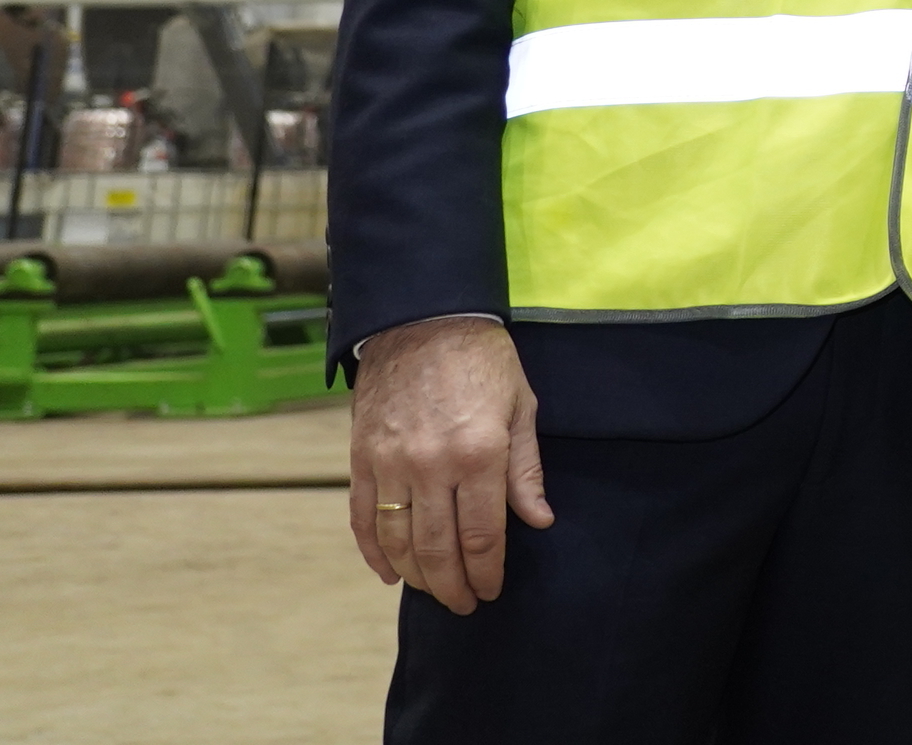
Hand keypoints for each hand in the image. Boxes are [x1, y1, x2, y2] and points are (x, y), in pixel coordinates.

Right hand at [349, 317, 551, 613]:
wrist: (421, 320)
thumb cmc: (482, 360)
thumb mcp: (522, 406)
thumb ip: (526, 469)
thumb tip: (538, 520)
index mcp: (479, 453)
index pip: (482, 534)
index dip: (487, 570)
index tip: (491, 590)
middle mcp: (431, 466)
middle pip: (438, 548)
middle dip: (453, 585)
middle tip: (465, 604)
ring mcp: (390, 465)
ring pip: (399, 541)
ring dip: (417, 575)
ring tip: (435, 591)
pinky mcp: (361, 460)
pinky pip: (362, 520)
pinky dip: (374, 553)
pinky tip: (390, 574)